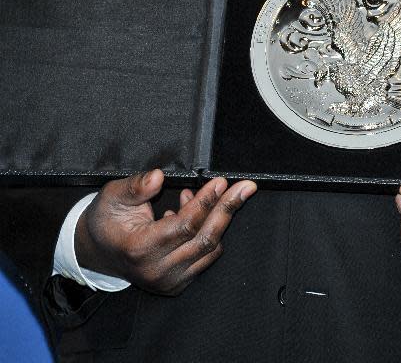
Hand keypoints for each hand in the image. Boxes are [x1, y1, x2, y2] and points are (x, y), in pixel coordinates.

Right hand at [75, 169, 256, 294]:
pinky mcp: (177, 283)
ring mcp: (169, 280)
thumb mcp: (112, 195)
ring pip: (209, 249)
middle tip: (244, 187)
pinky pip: (205, 257)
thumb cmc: (105, 220)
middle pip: (205, 239)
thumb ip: (136, 186)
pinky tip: (198, 212)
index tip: (220, 181)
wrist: (96, 250)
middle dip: (227, 209)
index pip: (185, 225)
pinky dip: (210, 233)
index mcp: (140, 249)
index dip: (206, 201)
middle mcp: (157, 270)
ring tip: (215, 193)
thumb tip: (158, 176)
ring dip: (220, 219)